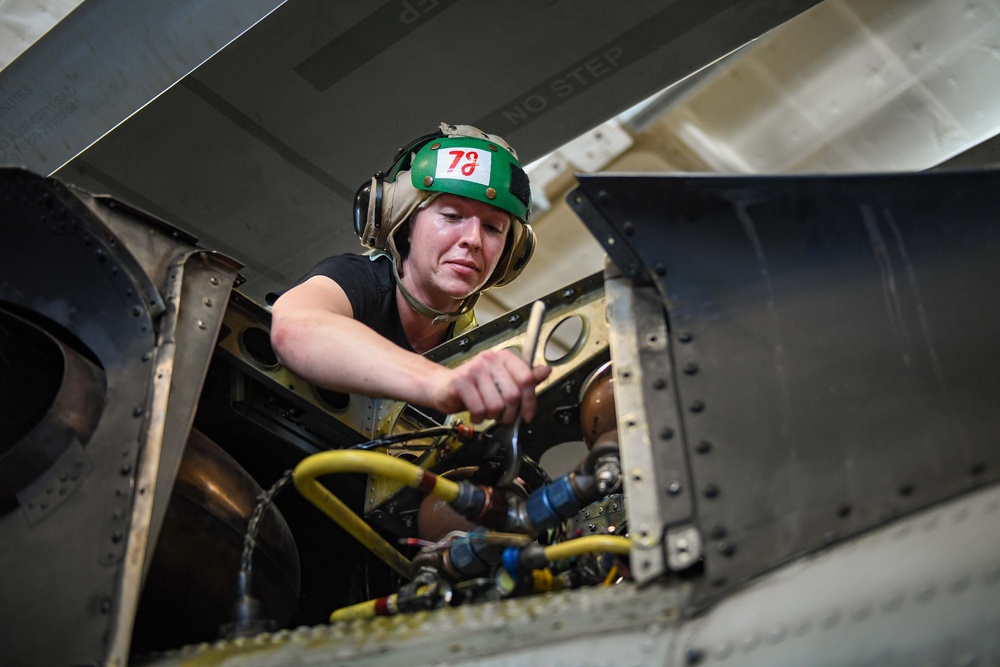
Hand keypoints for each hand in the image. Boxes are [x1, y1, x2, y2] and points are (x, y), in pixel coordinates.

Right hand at [433, 348, 551, 423]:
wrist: (442, 387)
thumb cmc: (474, 386)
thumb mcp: (502, 381)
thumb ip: (525, 378)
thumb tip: (545, 371)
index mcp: (503, 357)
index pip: (527, 378)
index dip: (530, 401)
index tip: (528, 414)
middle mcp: (490, 359)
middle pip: (513, 394)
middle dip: (510, 413)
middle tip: (503, 416)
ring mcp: (474, 369)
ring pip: (496, 405)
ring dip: (493, 416)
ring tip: (487, 412)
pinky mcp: (460, 382)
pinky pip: (479, 409)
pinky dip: (478, 418)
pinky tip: (475, 413)